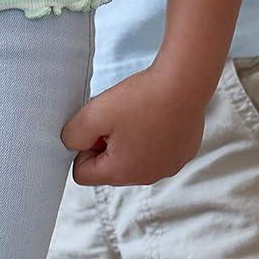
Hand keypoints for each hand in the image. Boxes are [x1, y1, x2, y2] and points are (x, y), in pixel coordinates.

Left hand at [62, 64, 209, 186]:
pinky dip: (153, 137)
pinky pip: (158, 151)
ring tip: (140, 115)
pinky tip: (159, 117)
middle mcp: (144, 178)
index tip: (97, 126)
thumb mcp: (94, 113)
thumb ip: (72, 134)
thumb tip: (72, 144)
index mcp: (120, 174)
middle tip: (119, 117)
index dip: (83, 148)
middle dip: (107, 146)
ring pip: (134, 160)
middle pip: (110, 168)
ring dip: (130, 141)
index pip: (82, 174)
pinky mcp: (183, 154)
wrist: (187, 79)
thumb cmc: (142, 96)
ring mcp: (167, 168)